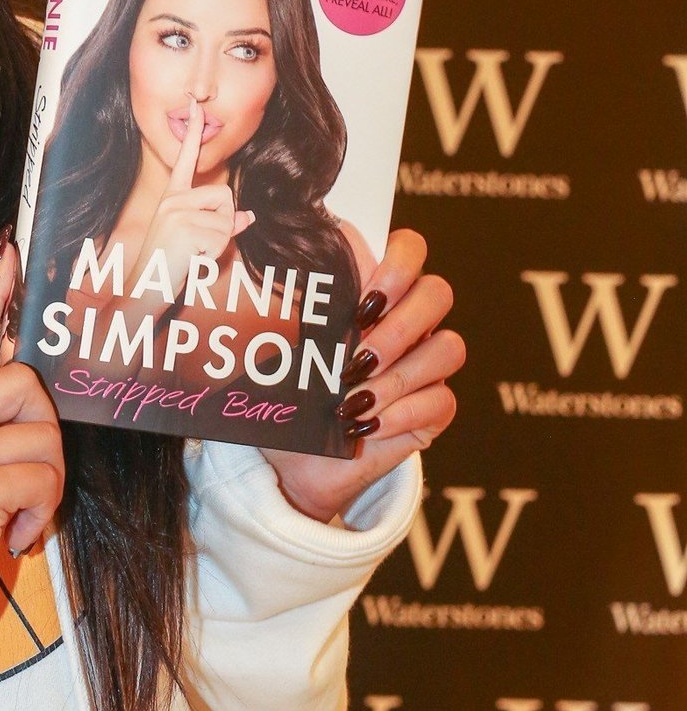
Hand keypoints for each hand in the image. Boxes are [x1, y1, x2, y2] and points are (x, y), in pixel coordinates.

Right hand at [0, 242, 64, 710]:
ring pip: (42, 436)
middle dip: (46, 434)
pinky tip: (8, 541)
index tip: (10, 255)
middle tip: (27, 484)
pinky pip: (42, 480)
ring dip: (45, 486)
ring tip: (11, 522)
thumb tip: (23, 403)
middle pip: (23, 381)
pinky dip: (39, 517)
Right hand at [130, 102, 255, 296]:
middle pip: (225, 197)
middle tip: (198, 245)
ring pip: (226, 220)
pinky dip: (214, 254)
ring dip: (219, 243)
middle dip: (224, 223)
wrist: (142, 290)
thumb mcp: (195, 242)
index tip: (194, 104)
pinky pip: (222, 236)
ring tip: (193, 254)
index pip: (185, 160)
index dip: (192, 132)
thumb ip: (221, 226)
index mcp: (172, 198)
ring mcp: (177, 212)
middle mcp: (173, 199)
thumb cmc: (168, 268)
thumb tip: (249, 217)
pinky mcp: (185, 227)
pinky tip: (191, 260)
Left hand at [264, 228, 464, 523]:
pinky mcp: (432, 411)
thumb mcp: (282, 348)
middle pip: (438, 293)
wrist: (291, 460)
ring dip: (398, 375)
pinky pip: (441, 400)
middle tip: (357, 357)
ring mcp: (425, 367)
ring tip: (354, 399)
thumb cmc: (288, 394)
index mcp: (374, 296)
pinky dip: (401, 413)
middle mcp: (408, 325)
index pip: (409, 250)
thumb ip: (290, 307)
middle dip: (399, 325)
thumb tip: (262, 267)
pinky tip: (366, 424)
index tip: (362, 302)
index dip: (398, 264)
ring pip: (448, 347)